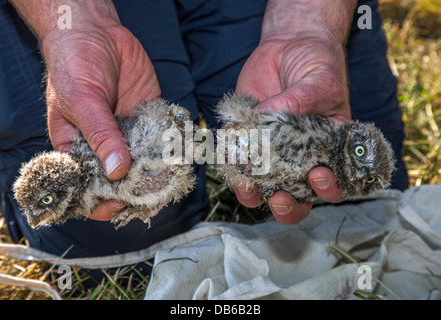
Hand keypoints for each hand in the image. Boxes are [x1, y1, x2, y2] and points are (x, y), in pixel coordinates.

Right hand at [42, 21, 159, 220]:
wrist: (96, 34)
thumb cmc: (73, 67)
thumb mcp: (80, 102)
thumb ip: (100, 135)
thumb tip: (116, 171)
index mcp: (78, 150)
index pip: (88, 187)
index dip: (101, 202)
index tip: (117, 206)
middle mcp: (105, 147)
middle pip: (121, 182)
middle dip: (136, 191)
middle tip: (152, 194)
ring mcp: (129, 135)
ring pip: (144, 164)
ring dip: (157, 174)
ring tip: (170, 179)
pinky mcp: (148, 120)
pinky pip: (161, 140)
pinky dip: (170, 149)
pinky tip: (179, 156)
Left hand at [235, 36, 350, 223]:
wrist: (291, 45)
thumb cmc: (318, 63)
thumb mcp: (319, 80)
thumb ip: (300, 103)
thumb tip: (267, 120)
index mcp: (328, 149)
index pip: (332, 182)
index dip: (327, 189)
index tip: (317, 175)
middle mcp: (300, 157)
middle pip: (296, 196)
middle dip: (287, 205)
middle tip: (279, 197)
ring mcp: (271, 150)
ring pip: (261, 186)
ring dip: (252, 192)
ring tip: (245, 183)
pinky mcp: (247, 136)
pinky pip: (235, 156)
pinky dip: (228, 158)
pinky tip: (226, 147)